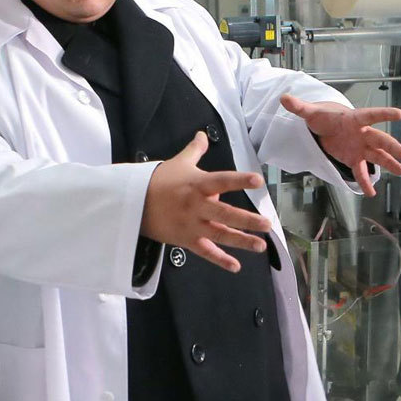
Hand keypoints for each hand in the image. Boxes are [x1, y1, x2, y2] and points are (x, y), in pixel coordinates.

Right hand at [141, 131, 271, 272]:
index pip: (222, 180)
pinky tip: (235, 266)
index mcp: (197, 184)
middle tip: (267, 224)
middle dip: (247, 220)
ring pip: (219, 234)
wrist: (133, 202)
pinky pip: (205, 251)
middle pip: (224, 213)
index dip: (239, 180)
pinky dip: (219, 259)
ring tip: (260, 245)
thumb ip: (195, 150)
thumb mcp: (178, 162)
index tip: (258, 180)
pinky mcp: (185, 239)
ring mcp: (192, 225)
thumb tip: (203, 134)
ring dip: (241, 241)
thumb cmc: (159, 181)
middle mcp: (197, 205)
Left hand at [280, 94, 400, 196]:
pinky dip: (365, 182)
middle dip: (391, 146)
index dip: (384, 114)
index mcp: (353, 119)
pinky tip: (371, 193)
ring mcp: (360, 147)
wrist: (326, 126)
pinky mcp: (353, 158)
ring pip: (376, 156)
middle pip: (378, 139)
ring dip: (388, 163)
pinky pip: (361, 171)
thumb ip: (299, 107)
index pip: (370, 115)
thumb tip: (283, 97)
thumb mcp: (310, 112)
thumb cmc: (323, 116)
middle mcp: (361, 133)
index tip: (400, 114)